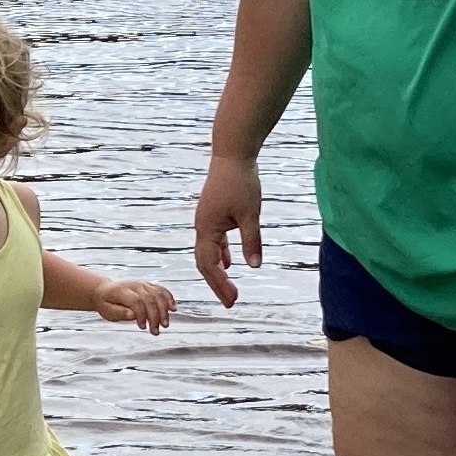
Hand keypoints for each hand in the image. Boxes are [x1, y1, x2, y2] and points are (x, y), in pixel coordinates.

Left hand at [98, 277, 175, 332]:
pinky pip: (162, 289)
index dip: (142, 315)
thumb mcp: (107, 311)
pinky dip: (169, 298)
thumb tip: (133, 315)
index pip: (136, 301)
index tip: (142, 327)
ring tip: (165, 324)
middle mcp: (134, 285)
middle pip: (149, 299)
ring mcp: (142, 284)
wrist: (105, 290)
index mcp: (121, 291)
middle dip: (155, 316)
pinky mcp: (149, 285)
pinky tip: (173, 309)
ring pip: (158, 294)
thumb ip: (119, 313)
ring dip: (164, 310)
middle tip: (156, 331)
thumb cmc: (106, 304)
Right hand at [194, 152, 266, 307]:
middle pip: (204, 262)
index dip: (220, 284)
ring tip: (229, 288)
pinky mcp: (213, 214)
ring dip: (218, 271)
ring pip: (208, 252)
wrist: (232, 154)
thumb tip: (254, 266)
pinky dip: (221, 254)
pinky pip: (214, 241)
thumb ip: (251, 241)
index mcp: (206, 228)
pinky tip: (229, 263)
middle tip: (231, 301)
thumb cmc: (241, 181)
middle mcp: (202, 226)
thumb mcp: (251, 214)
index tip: (232, 300)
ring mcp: (206, 220)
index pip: (209, 265)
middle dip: (217, 283)